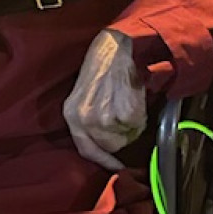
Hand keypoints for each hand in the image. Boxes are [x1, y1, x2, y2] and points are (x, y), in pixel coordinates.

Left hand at [63, 29, 145, 170]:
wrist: (118, 46)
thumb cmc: (102, 65)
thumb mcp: (84, 94)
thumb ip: (88, 118)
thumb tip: (105, 142)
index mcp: (71, 114)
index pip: (85, 149)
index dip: (103, 161)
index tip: (116, 167)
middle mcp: (84, 119)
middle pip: (110, 145)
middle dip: (121, 134)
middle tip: (123, 112)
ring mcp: (105, 118)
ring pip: (127, 136)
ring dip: (131, 123)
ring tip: (126, 99)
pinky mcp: (125, 114)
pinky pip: (138, 125)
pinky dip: (140, 114)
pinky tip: (133, 95)